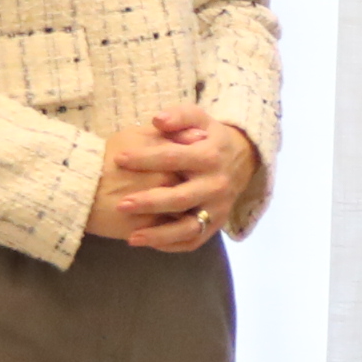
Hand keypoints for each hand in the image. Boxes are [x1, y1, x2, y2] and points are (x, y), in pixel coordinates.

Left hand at [88, 109, 256, 250]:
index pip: (173, 158)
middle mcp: (216, 185)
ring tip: (132, 237)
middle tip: (121, 204)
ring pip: (189, 227)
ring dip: (160, 234)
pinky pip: (194, 241)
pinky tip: (148, 241)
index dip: (145, 159)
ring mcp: (218, 208)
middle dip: (150, 203)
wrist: (242, 159)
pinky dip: (171, 245)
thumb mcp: (199, 118)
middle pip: (181, 198)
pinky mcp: (217, 224)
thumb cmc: (208, 137)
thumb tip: (157, 120)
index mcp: (210, 156)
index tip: (118, 160)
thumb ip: (179, 116)